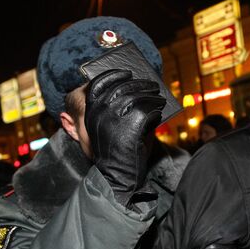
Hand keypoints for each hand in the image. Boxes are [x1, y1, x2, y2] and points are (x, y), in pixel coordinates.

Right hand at [85, 69, 165, 207]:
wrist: (118, 176)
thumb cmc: (117, 152)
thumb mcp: (110, 127)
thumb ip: (119, 109)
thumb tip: (138, 90)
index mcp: (90, 111)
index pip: (100, 83)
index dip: (114, 75)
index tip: (127, 73)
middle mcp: (100, 111)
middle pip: (122, 86)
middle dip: (139, 83)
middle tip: (152, 85)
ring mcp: (114, 117)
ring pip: (137, 96)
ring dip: (151, 95)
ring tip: (159, 98)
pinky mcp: (131, 124)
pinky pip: (147, 109)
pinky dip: (155, 109)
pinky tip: (159, 111)